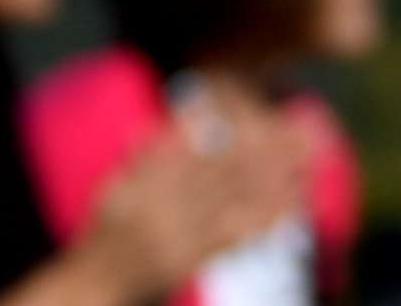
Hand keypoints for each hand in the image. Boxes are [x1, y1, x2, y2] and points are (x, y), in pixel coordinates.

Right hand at [73, 105, 305, 302]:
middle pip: (221, 170)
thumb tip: (193, 113)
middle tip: (310, 136)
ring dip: (273, 181)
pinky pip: (227, 237)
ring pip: (229, 200)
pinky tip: (290, 209)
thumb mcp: (118, 187)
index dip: (240, 131)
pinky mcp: (181, 261)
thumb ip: (152, 152)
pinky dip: (259, 221)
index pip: (197, 149)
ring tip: (310, 165)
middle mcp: (151, 204)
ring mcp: (166, 234)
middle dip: (268, 151)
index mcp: (138, 180)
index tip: (275, 118)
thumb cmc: (107, 234)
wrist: (89, 286)